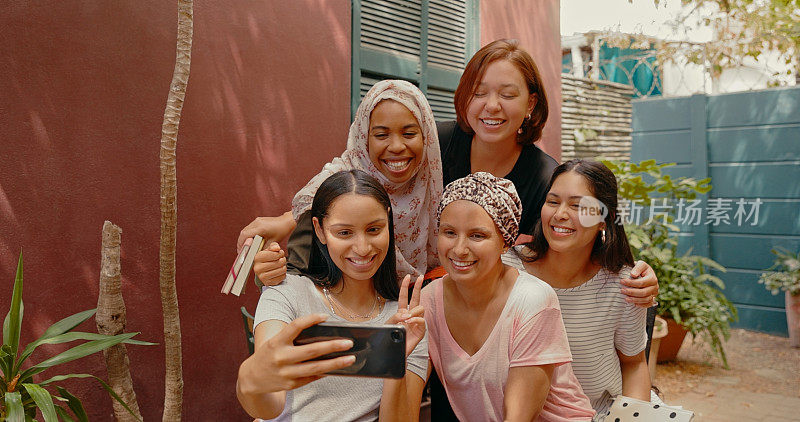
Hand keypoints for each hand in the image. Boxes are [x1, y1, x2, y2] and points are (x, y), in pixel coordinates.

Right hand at [237, 213, 295, 252]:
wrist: (286, 221)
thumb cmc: (281, 231)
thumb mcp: (273, 242)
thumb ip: (263, 248)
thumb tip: (255, 254)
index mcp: (260, 228)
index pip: (245, 235)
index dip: (241, 244)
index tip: (241, 251)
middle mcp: (257, 223)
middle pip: (243, 232)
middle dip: (241, 242)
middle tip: (241, 250)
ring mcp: (257, 220)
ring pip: (245, 230)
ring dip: (244, 238)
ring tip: (245, 246)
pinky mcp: (258, 220)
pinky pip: (249, 228)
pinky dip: (247, 234)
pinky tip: (250, 240)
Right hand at [239, 314, 355, 394]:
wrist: (251, 378)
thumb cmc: (268, 354)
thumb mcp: (275, 342)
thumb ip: (294, 338)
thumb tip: (322, 335)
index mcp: (277, 342)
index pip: (295, 326)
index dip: (311, 319)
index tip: (325, 316)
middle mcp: (281, 357)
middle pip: (311, 351)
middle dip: (332, 346)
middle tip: (348, 343)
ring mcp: (286, 373)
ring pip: (315, 368)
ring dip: (335, 363)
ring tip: (349, 358)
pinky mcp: (290, 384)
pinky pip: (312, 377)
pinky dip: (324, 372)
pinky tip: (336, 368)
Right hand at [253, 242, 287, 286]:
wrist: (263, 269)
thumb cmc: (267, 258)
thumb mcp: (269, 249)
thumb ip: (274, 246)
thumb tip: (277, 248)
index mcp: (257, 258)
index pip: (274, 255)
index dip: (280, 253)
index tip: (279, 253)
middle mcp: (258, 268)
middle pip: (279, 263)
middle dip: (283, 260)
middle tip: (281, 259)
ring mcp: (262, 277)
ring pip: (281, 270)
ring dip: (283, 267)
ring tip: (280, 265)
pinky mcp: (267, 283)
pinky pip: (282, 277)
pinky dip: (283, 274)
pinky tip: (279, 271)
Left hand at [386, 275, 424, 355]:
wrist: (394, 352)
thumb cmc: (391, 338)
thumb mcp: (389, 325)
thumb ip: (395, 317)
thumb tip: (406, 313)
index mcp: (402, 312)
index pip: (405, 297)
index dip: (405, 287)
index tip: (408, 276)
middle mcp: (411, 315)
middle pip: (416, 298)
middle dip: (418, 287)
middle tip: (421, 277)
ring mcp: (417, 322)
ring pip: (420, 308)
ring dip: (413, 311)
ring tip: (406, 318)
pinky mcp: (421, 330)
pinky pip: (422, 319)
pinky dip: (415, 319)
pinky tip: (410, 322)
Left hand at [621, 260, 658, 307]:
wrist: (644, 273)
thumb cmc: (641, 269)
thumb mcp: (640, 264)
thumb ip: (637, 268)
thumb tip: (633, 275)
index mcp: (652, 278)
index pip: (641, 282)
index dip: (631, 283)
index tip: (621, 281)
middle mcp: (655, 287)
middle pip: (644, 292)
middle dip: (632, 292)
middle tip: (622, 291)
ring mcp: (654, 293)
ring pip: (646, 299)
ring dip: (635, 300)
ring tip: (626, 298)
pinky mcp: (652, 298)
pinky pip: (648, 304)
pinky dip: (642, 305)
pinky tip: (634, 304)